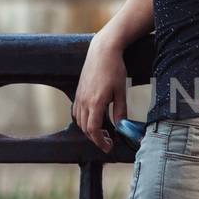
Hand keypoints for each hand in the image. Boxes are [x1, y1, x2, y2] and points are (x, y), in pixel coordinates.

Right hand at [72, 35, 127, 152]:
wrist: (102, 51)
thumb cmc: (114, 69)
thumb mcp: (121, 91)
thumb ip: (120, 111)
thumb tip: (121, 126)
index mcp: (96, 103)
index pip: (94, 130)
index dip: (100, 141)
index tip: (108, 147)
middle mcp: (84, 101)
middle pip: (86, 129)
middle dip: (96, 139)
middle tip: (108, 142)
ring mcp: (79, 97)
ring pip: (80, 121)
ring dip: (89, 130)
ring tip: (103, 132)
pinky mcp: (78, 92)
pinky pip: (77, 112)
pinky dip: (83, 120)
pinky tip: (93, 119)